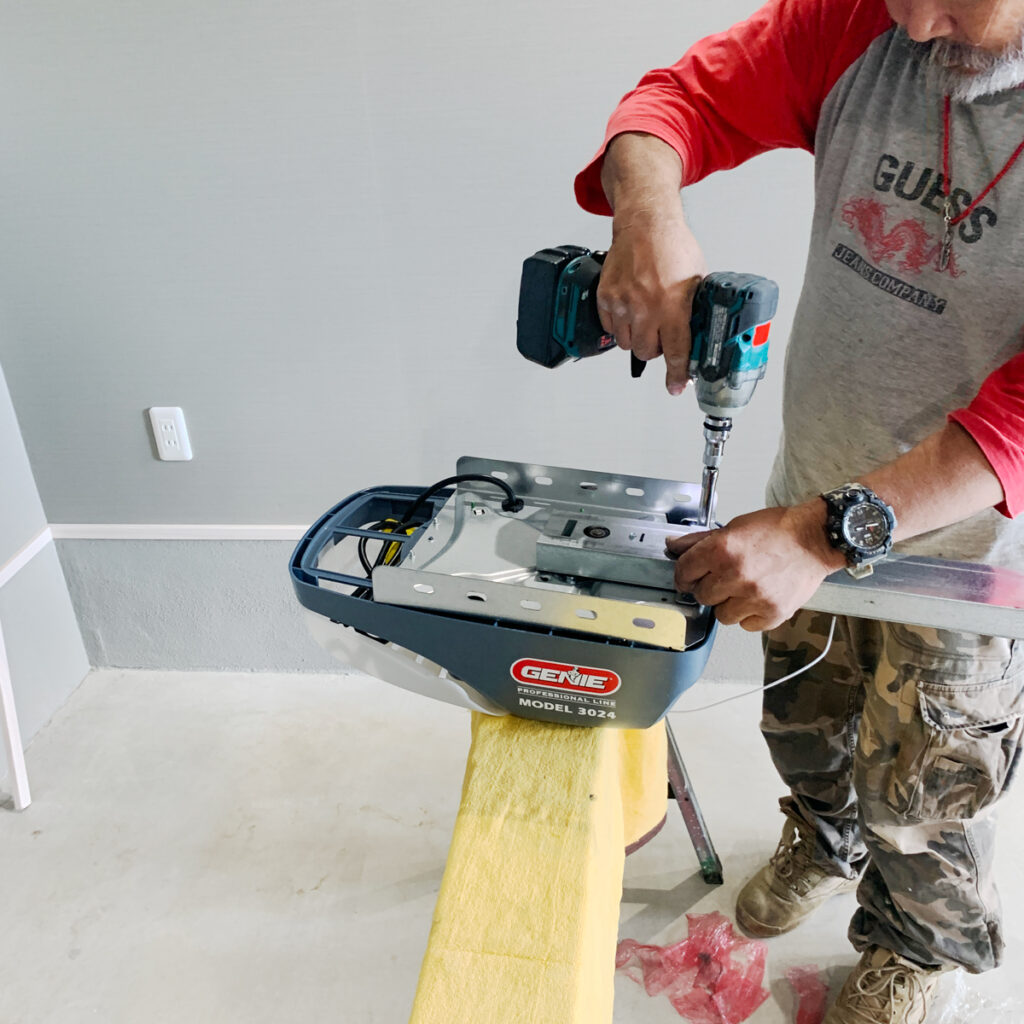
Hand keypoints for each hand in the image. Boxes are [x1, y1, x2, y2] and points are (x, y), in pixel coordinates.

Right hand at [597, 134, 706, 394]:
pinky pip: (610, 327)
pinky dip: (620, 324)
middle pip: (647, 352)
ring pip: (626, 342)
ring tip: (645, 318)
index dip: (678, 374)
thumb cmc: (672, 247)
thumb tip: (695, 336)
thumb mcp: (697, 279)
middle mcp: (646, 306)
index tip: (676, 386)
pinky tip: (631, 309)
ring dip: (637, 337)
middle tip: (662, 335)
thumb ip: (693, 310)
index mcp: (673, 304)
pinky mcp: (606, 297)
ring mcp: (623, 303)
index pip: (676, 351)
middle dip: (656, 349)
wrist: (645, 224)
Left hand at [665, 502, 845, 631]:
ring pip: (722, 615)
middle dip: (708, 588)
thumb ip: (701, 540)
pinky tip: (759, 597)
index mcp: (722, 550)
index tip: (688, 577)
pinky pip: (747, 625)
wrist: (815, 538)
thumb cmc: (778, 530)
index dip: (683, 575)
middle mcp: (735, 575)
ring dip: (729, 604)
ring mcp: (754, 597)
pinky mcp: (772, 613)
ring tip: (744, 588)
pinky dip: (750, 615)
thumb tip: (673, 546)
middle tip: (723, 578)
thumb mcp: (734, 526)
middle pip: (701, 596)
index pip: (684, 572)